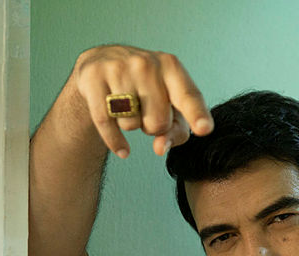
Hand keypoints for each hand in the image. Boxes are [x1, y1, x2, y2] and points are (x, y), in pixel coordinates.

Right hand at [72, 45, 213, 158]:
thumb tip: (159, 147)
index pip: (188, 96)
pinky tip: (122, 148)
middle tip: (145, 111)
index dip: (197, 114)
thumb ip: (175, 131)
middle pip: (158, 122)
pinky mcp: (93, 77)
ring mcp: (118, 68)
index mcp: (171, 67)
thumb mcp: (168, 106)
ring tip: (129, 108)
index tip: (205, 128)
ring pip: (131, 124)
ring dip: (131, 126)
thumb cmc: (145, 89)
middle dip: (152, 126)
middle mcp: (145, 63)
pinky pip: (106, 123)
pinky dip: (115, 141)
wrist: (102, 64)